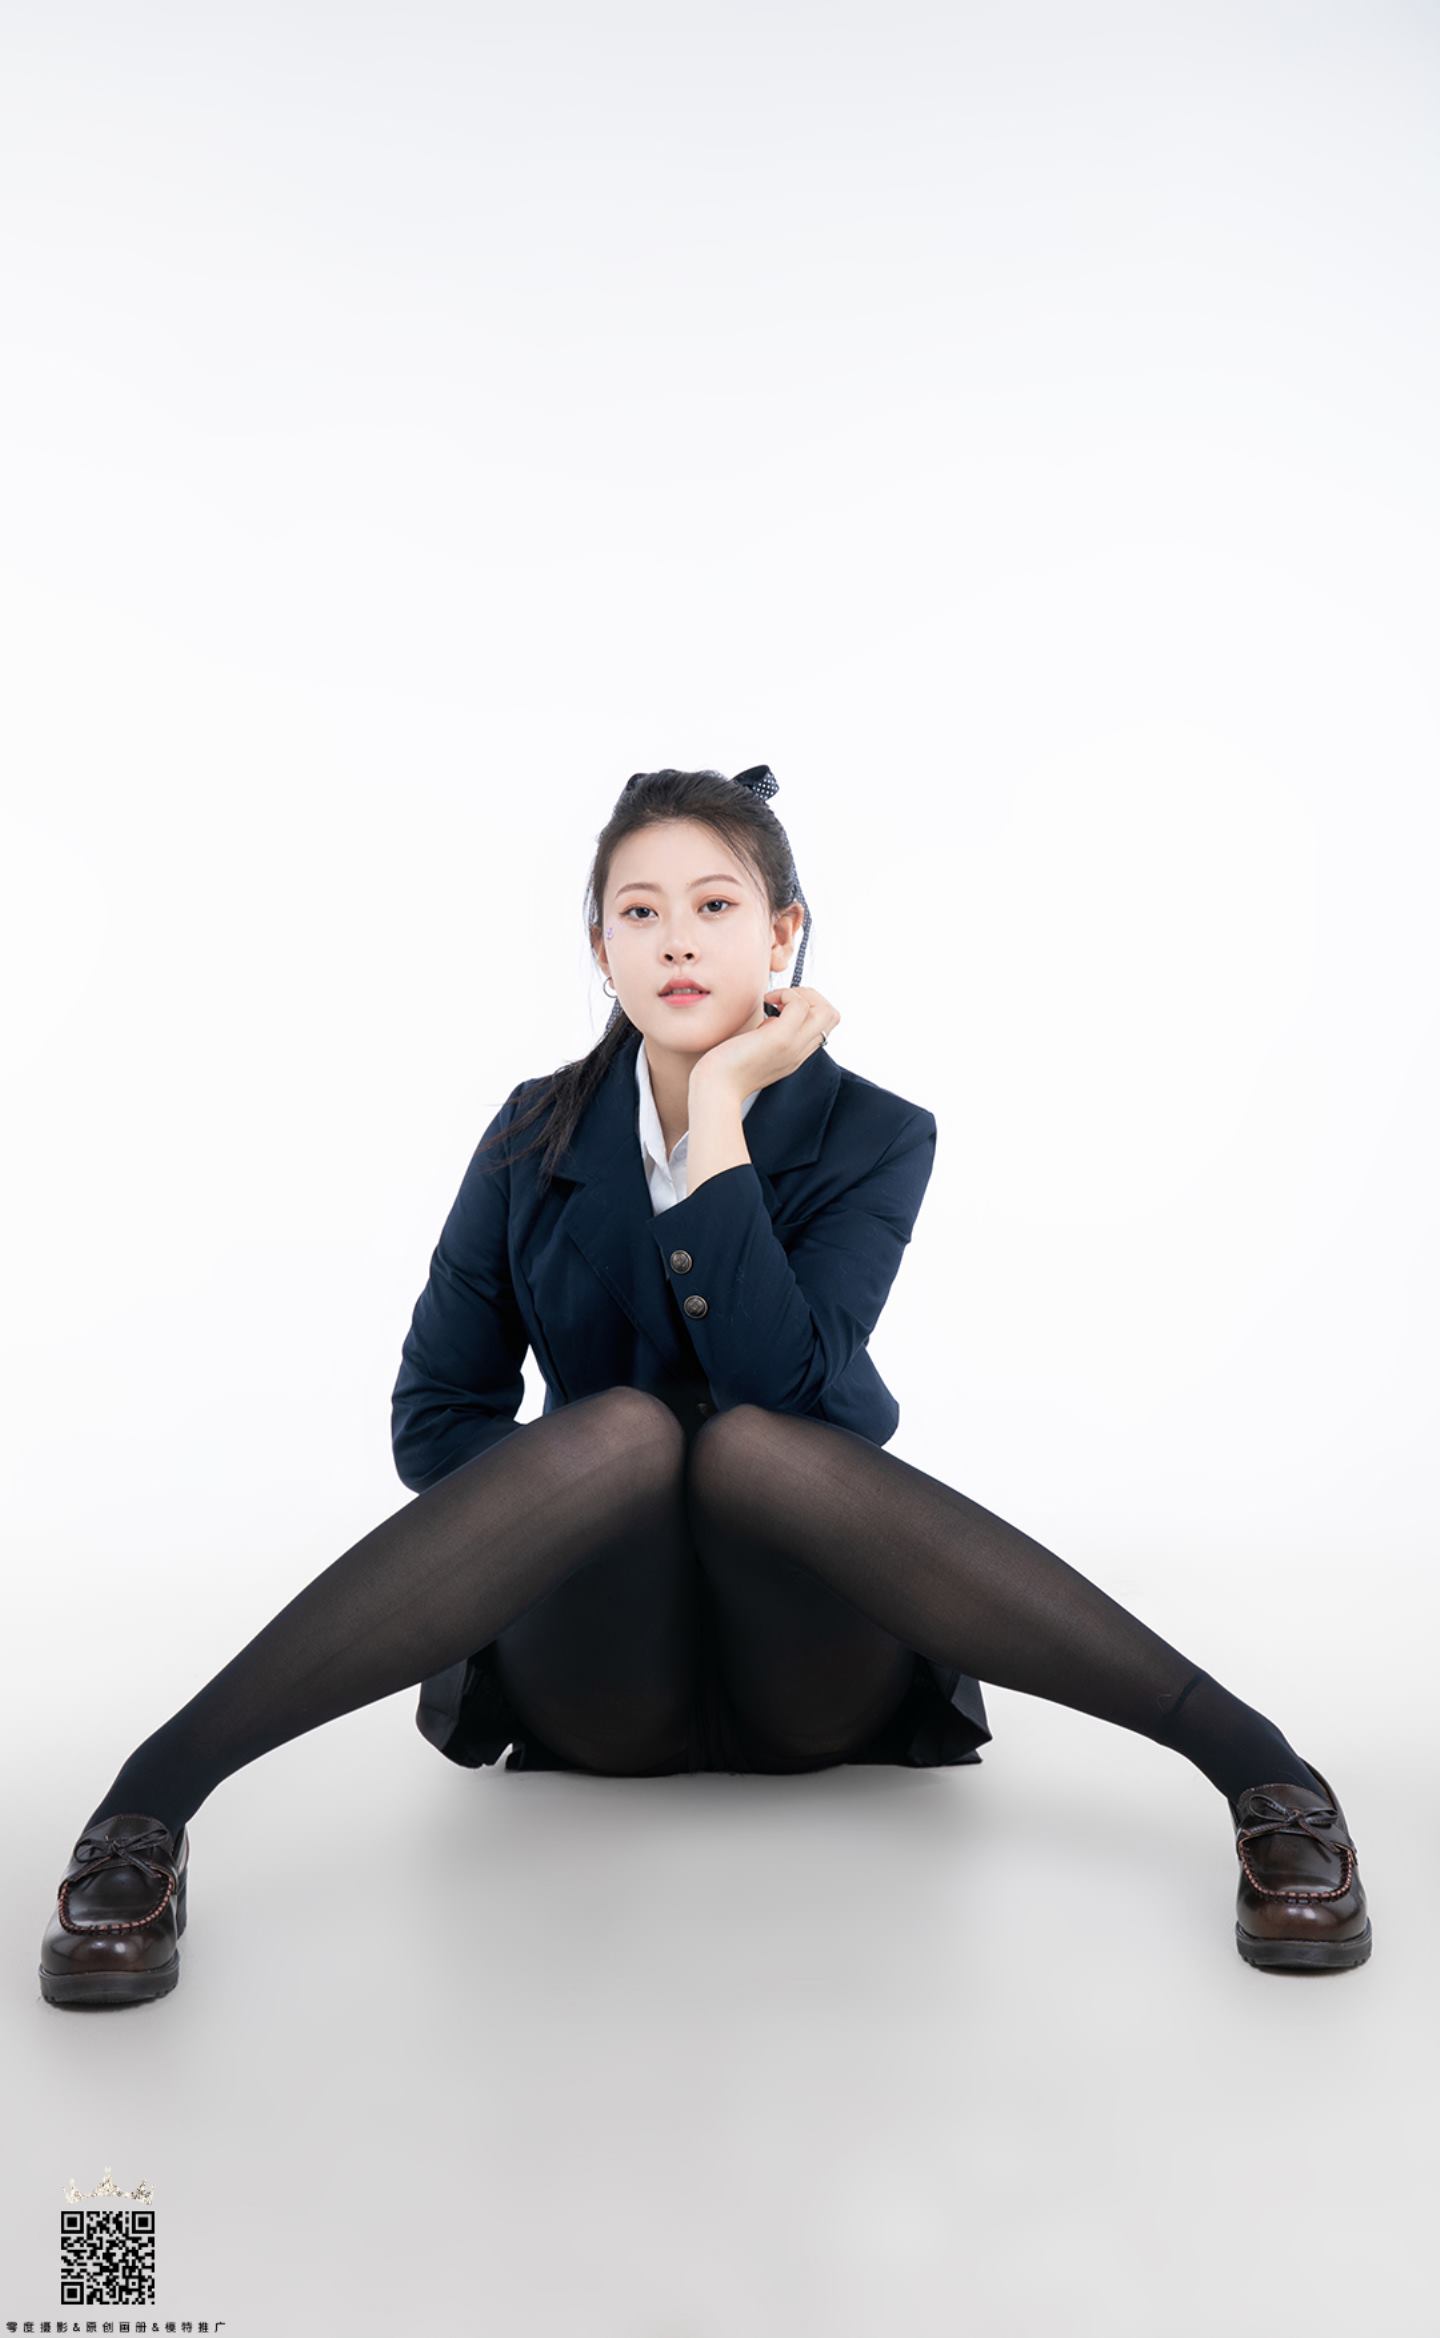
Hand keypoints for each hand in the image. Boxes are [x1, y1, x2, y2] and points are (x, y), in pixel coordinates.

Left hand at [689, 985, 840, 1098]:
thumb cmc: (727, 1068)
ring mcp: (793, 1045)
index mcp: (796, 1054)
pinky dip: (785, 994)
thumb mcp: (757, 1049)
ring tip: (773, 1001)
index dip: (808, 1008)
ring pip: (825, 1009)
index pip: (824, 1025)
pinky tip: (765, 1002)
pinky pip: (799, 1004)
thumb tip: (773, 1014)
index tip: (781, 1008)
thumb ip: (770, 1035)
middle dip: (810, 996)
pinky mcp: (780, 1038)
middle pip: (832, 1015)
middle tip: (781, 1000)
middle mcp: (800, 1051)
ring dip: (800, 994)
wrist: (716, 1089)